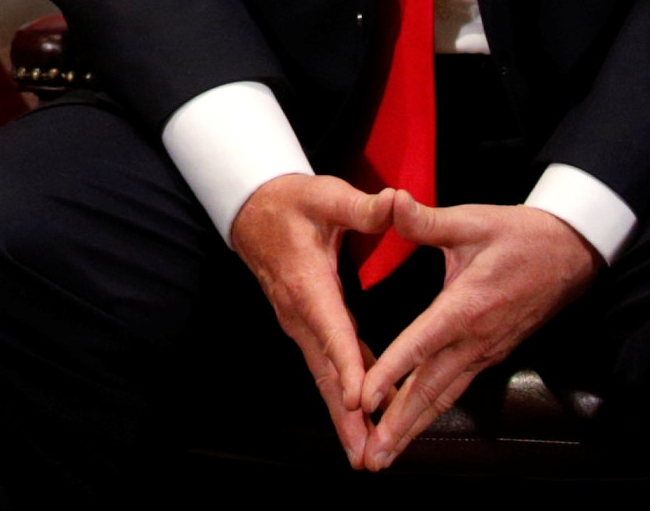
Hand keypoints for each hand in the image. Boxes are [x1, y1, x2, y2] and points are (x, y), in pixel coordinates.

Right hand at [230, 173, 398, 467]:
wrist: (252, 209)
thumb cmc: (292, 202)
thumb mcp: (327, 195)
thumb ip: (364, 207)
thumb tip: (396, 201)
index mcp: (309, 284)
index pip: (332, 330)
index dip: (347, 366)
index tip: (360, 401)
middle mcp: (300, 313)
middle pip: (325, 371)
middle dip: (344, 416)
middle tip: (364, 455)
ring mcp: (299, 323)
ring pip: (324, 376)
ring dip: (343, 416)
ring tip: (363, 452)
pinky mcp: (305, 326)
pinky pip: (325, 365)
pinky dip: (341, 395)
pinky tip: (361, 416)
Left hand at [352, 200, 598, 468]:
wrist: (572, 252)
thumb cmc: (519, 233)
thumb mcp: (473, 220)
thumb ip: (427, 219)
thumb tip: (390, 200)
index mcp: (466, 306)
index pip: (421, 344)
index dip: (391, 372)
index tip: (363, 400)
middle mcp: (476, 338)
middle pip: (431, 389)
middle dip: (398, 425)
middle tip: (370, 457)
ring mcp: (486, 350)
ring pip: (444, 396)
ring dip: (413, 427)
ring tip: (384, 456)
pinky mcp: (492, 353)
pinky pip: (456, 387)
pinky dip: (431, 410)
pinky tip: (411, 425)